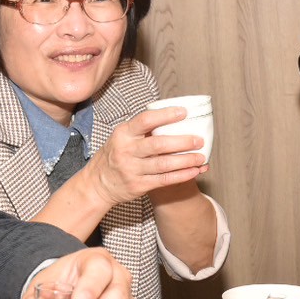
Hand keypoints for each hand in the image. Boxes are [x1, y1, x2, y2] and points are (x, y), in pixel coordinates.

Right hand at [82, 108, 206, 208]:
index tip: (184, 112)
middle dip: (182, 142)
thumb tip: (173, 118)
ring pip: (164, 164)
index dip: (166, 115)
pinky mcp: (138, 185)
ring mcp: (132, 169)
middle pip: (158, 144)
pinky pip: (164, 180)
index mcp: (123, 133)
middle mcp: (126, 151)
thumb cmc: (115, 155)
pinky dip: (181, 175)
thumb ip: (142, 129)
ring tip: (201, 157)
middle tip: (199, 140)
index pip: (146, 120)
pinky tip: (194, 171)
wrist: (98, 183)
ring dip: (186, 160)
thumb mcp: (121, 137)